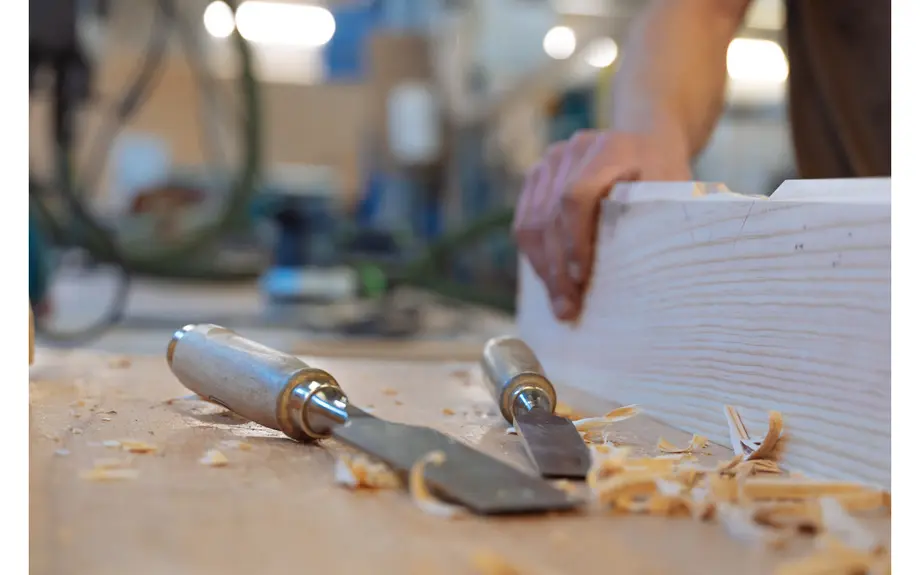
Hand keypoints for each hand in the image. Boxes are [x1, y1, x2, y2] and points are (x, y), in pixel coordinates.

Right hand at [513, 129, 691, 321]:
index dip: (575, 239)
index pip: (576, 195)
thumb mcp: (673, 192)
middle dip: (557, 268)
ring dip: (544, 268)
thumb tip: (650, 278)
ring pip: (532, 223)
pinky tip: (549, 283)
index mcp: (609, 148)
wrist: (647, 142)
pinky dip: (535, 257)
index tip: (582, 277)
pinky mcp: (537, 177)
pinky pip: (525, 223)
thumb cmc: (665, 176)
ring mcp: (550, 162)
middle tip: (568, 309)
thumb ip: (658, 220)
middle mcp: (573, 150)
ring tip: (559, 304)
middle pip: (550, 214)